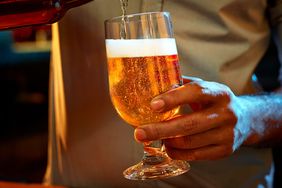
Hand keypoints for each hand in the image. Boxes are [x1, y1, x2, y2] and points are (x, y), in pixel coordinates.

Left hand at [134, 76, 252, 160]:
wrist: (247, 118)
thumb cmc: (216, 101)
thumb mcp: (204, 87)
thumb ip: (181, 85)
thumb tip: (153, 85)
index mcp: (219, 92)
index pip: (195, 92)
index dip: (173, 99)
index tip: (153, 105)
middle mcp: (226, 113)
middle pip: (189, 124)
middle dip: (160, 130)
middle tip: (139, 133)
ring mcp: (227, 134)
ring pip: (189, 142)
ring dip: (166, 141)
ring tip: (152, 137)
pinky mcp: (225, 150)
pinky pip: (195, 155)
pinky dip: (176, 152)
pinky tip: (168, 146)